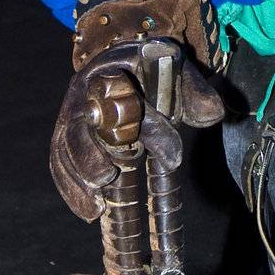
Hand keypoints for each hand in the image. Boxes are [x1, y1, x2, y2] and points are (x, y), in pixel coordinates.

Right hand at [50, 0, 225, 220]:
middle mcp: (84, 95)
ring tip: (96, 207)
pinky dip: (72, 190)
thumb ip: (194, 90)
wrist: (122, 61)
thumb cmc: (151, 68)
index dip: (139, 124)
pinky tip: (90, 212)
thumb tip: (213, 113)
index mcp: (112, 71)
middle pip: (78, 126)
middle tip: (108, 177)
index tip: (160, 153)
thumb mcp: (176, 69)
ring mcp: (71, 118)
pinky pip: (61, 165)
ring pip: (64, 149)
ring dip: (77, 180)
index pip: (118, 96)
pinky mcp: (67, 139)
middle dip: (89, 154)